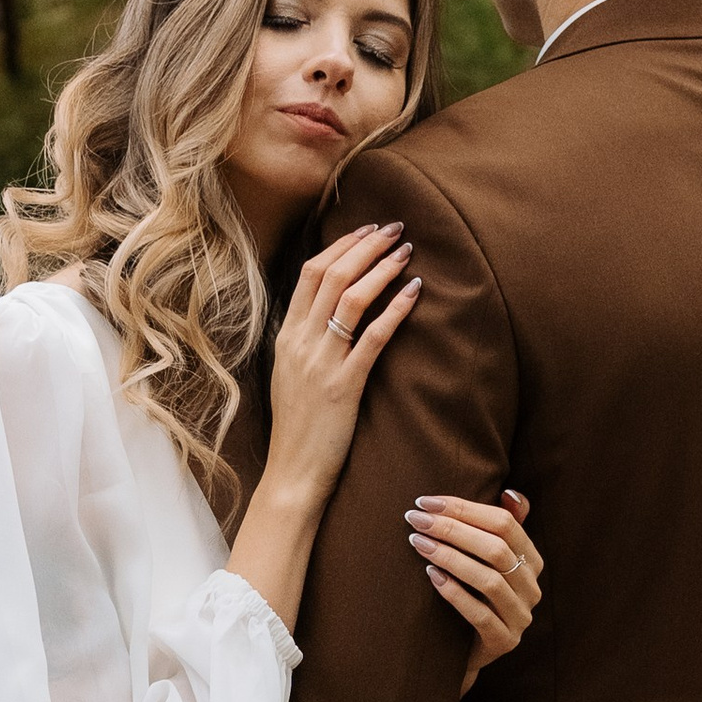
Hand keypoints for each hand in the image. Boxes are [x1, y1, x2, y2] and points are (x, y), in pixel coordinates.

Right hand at [266, 219, 417, 507]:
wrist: (293, 473)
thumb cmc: (299, 429)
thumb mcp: (291, 375)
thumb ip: (305, 342)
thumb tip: (327, 314)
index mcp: (286, 337)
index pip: (310, 273)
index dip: (342, 245)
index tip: (368, 229)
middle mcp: (300, 342)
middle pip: (332, 275)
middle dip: (366, 245)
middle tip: (395, 227)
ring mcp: (320, 362)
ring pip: (351, 298)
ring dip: (382, 268)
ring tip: (406, 251)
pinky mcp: (344, 385)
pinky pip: (372, 337)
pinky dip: (395, 310)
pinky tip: (415, 292)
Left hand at [408, 488, 541, 691]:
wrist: (462, 650)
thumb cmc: (471, 594)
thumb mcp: (485, 559)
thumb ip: (501, 526)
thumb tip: (510, 493)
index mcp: (532, 561)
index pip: (505, 524)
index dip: (465, 509)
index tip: (426, 502)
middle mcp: (532, 588)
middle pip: (496, 549)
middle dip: (452, 529)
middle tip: (416, 520)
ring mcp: (521, 617)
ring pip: (489, 580)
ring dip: (450, 557)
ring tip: (418, 543)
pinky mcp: (504, 642)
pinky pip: (480, 615)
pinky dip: (454, 593)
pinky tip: (430, 576)